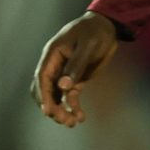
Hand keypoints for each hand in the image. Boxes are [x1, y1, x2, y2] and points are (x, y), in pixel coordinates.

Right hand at [33, 11, 119, 126]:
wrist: (107, 27)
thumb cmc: (94, 31)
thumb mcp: (87, 46)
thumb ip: (75, 66)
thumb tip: (63, 86)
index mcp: (52, 55)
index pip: (42, 78)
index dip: (43, 96)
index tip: (48, 111)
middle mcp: (55, 66)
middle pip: (46, 90)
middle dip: (52, 107)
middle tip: (64, 120)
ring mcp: (64, 74)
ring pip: (56, 97)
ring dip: (61, 110)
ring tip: (73, 122)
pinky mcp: (76, 80)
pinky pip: (69, 97)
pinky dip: (73, 108)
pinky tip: (80, 117)